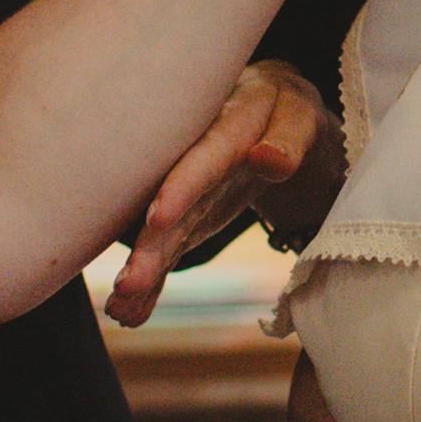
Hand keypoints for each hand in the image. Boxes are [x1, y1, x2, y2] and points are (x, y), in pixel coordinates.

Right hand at [109, 63, 340, 325]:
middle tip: (127, 284)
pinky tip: (130, 311)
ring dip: (144, 270)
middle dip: (149, 247)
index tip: (157, 220)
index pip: (203, 160)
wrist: (269, 109)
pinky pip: (171, 249)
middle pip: (173, 207)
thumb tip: (268, 161)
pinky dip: (154, 281)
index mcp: (226, 129)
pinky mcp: (189, 217)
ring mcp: (189, 194)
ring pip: (165, 234)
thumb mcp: (300, 115)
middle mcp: (196, 164)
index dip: (180, 189)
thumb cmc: (288, 110)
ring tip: (120, 306)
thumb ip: (289, 138)